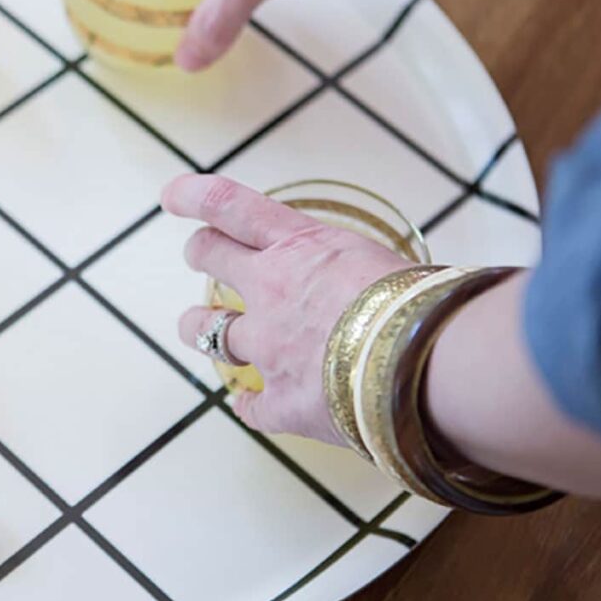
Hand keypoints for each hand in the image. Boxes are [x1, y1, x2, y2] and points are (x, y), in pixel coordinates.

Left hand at [164, 174, 405, 441]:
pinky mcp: (280, 401)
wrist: (430, 364)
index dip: (192, 197)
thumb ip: (355, 272)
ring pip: (205, 329)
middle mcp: (270, 290)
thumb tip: (371, 290)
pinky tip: (251, 405)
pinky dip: (251, 403)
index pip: (228, 205)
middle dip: (201, 251)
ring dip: (198, 324)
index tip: (170, 196)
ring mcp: (267, 347)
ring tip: (196, 325)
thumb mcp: (385, 263)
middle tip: (202, 253)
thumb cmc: (426, 303)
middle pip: (209, 257)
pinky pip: (249, 404)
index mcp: (299, 246)